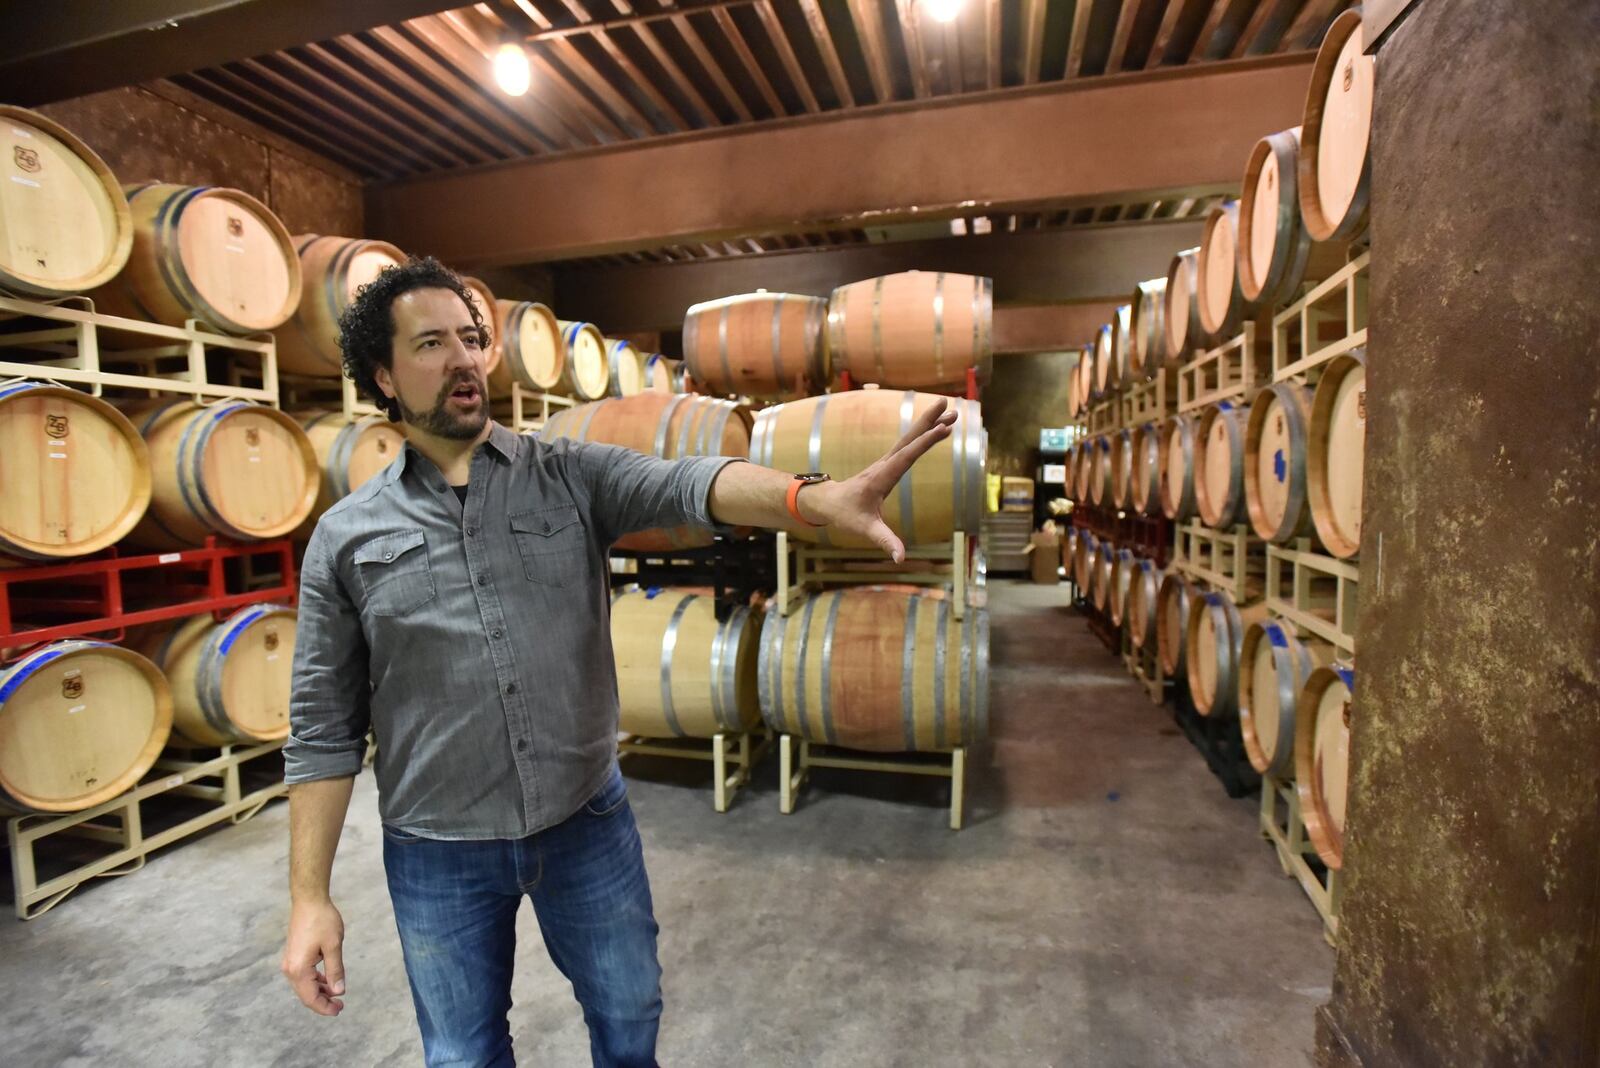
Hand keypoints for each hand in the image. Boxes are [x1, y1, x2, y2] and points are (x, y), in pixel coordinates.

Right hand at [282, 899, 347, 1015]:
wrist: (309, 900)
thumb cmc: (322, 920)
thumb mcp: (333, 946)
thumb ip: (335, 970)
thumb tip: (338, 991)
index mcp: (299, 969)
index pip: (311, 998)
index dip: (325, 1007)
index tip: (339, 1010)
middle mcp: (290, 969)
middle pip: (306, 994)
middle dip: (323, 1002)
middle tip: (341, 1005)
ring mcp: (290, 962)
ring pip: (304, 986)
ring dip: (320, 991)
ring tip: (337, 994)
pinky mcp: (293, 956)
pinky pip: (304, 976)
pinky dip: (316, 981)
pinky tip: (328, 980)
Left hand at [800, 398, 957, 562]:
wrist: (827, 501)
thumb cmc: (845, 514)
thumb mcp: (865, 529)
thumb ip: (884, 541)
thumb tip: (900, 558)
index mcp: (881, 477)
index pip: (906, 456)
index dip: (925, 442)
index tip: (943, 428)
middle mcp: (884, 464)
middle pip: (909, 438)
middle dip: (929, 422)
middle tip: (949, 405)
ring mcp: (886, 461)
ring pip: (910, 437)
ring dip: (929, 422)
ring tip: (950, 409)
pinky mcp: (888, 463)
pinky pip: (908, 444)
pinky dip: (922, 432)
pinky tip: (934, 425)